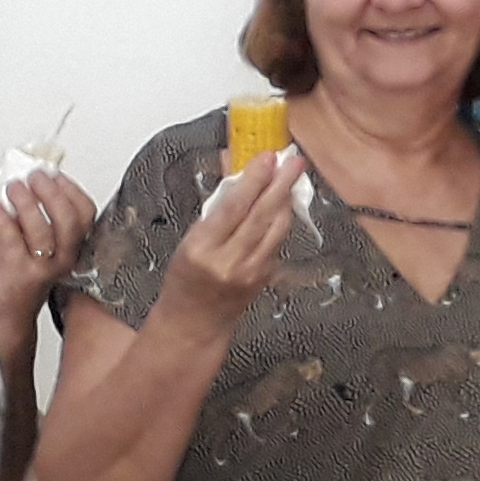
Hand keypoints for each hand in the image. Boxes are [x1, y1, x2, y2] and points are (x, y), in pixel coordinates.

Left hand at [0, 168, 100, 359]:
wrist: (9, 317)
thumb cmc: (21, 280)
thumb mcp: (38, 245)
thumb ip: (35, 218)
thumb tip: (27, 185)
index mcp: (72, 250)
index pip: (85, 215)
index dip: (71, 191)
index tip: (55, 176)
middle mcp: (61, 260)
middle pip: (68, 220)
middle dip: (51, 192)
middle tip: (34, 177)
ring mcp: (40, 268)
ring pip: (41, 228)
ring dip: (26, 201)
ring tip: (13, 188)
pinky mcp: (16, 272)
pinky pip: (11, 238)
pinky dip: (2, 217)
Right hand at [152, 149, 302, 333]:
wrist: (194, 321)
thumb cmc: (186, 279)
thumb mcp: (190, 240)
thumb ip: (216, 208)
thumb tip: (235, 170)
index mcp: (202, 249)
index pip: (233, 207)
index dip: (253, 180)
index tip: (266, 158)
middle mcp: (229, 262)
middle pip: (261, 215)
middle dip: (280, 184)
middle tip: (293, 161)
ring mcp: (250, 272)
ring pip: (276, 229)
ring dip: (287, 200)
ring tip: (293, 177)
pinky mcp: (265, 278)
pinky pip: (277, 242)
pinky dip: (282, 220)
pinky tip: (285, 205)